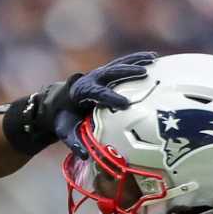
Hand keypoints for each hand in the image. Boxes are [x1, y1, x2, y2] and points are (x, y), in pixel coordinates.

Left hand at [0, 50, 155, 155]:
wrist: (58, 102)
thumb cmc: (64, 119)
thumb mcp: (65, 131)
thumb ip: (74, 142)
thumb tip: (85, 155)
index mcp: (81, 92)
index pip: (97, 93)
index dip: (111, 97)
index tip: (125, 104)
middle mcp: (91, 79)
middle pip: (111, 73)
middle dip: (127, 73)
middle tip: (144, 74)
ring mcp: (99, 73)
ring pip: (118, 64)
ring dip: (136, 62)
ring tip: (153, 60)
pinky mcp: (107, 72)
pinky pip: (123, 64)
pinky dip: (138, 60)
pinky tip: (154, 58)